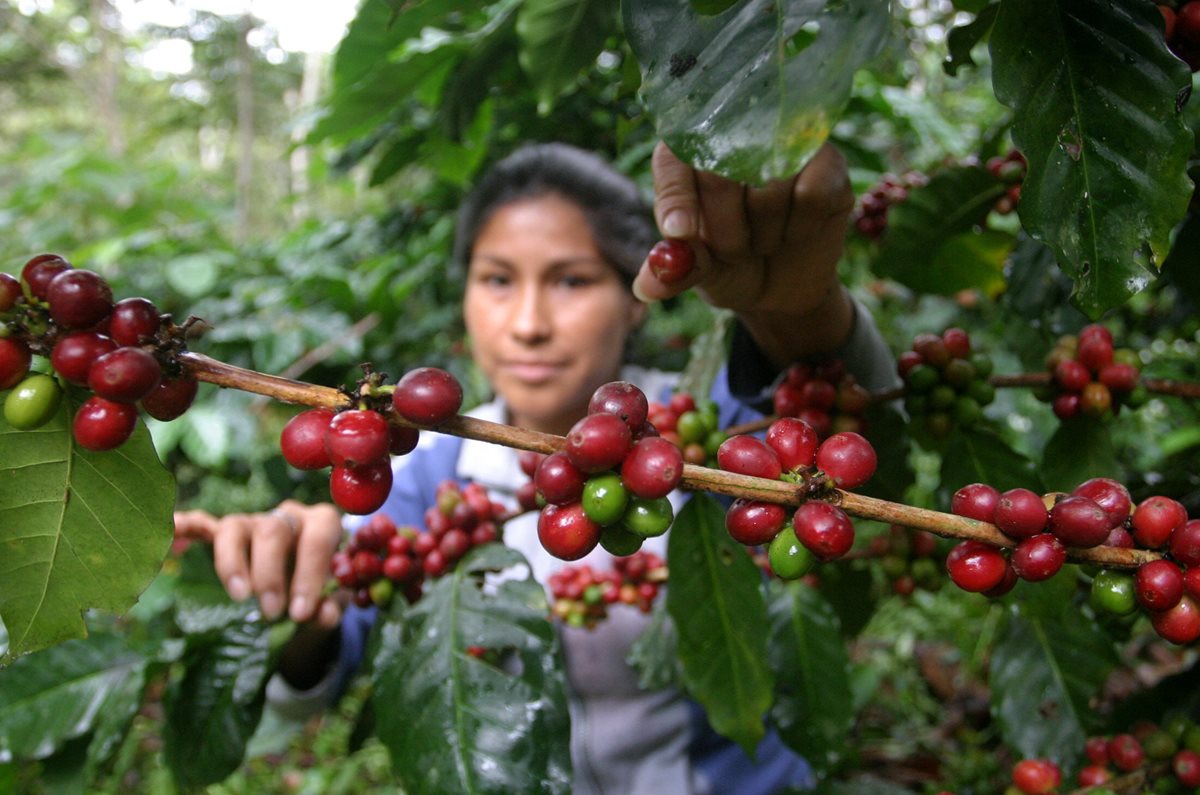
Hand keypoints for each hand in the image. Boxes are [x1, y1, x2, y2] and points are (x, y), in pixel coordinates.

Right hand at [173, 500, 343, 627]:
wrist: (301, 591)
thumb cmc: (317, 592)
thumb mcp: (329, 602)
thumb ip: (329, 606)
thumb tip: (323, 614)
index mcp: (321, 524)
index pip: (319, 536)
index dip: (311, 573)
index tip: (301, 612)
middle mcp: (286, 516)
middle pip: (273, 530)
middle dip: (270, 573)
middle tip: (271, 612)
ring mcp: (253, 522)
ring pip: (235, 526)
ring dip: (233, 563)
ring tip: (239, 596)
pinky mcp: (222, 534)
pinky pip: (201, 525)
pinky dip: (186, 527)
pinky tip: (172, 530)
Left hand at [633, 141, 855, 365]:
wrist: (780, 286)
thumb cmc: (729, 266)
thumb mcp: (699, 272)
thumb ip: (675, 271)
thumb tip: (646, 287)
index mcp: (689, 154)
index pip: (674, 161)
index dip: (677, 198)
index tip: (679, 233)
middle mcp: (735, 137)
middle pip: (721, 174)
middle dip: (725, 230)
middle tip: (733, 251)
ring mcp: (784, 144)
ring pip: (769, 186)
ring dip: (764, 233)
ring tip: (764, 240)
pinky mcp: (827, 162)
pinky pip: (811, 193)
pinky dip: (801, 226)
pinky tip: (796, 232)